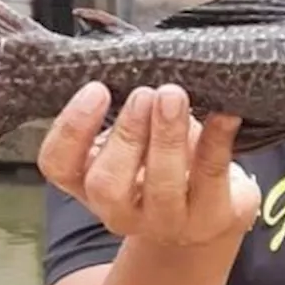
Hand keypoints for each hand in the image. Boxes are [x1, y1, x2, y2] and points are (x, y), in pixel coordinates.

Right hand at [38, 82, 261, 246]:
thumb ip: (127, 110)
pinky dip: (218, 139)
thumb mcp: (136, 139)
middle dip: (126, 134)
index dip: (72, 129)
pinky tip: (225, 113)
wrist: (207, 217)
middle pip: (107, 183)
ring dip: (167, 138)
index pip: (58, 165)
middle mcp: (120, 211)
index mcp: (90, 184)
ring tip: (175, 97)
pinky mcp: (212, 217)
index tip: (97, 89)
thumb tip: (138, 62)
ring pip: (160, 187)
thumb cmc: (165, 165)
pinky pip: (212, 177)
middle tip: (144, 94)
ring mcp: (167, 221)